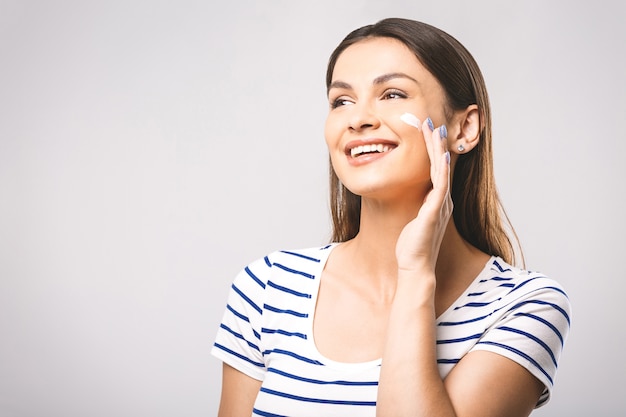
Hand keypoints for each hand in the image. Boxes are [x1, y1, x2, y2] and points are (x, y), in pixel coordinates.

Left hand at [395, 118, 452, 271]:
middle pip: (440, 164)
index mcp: (437, 200)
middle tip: (430, 120)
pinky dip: (441, 171)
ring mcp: (440, 205)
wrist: (415, 266)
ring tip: (434, 129)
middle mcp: (442, 200)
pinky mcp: (434, 212)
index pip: (435, 168)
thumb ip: (417, 205)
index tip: (427, 129)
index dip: (431, 148)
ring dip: (437, 149)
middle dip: (435, 142)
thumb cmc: (411, 246)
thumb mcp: (413, 219)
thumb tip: (412, 194)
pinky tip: (440, 157)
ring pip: (440, 170)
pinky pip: (440, 187)